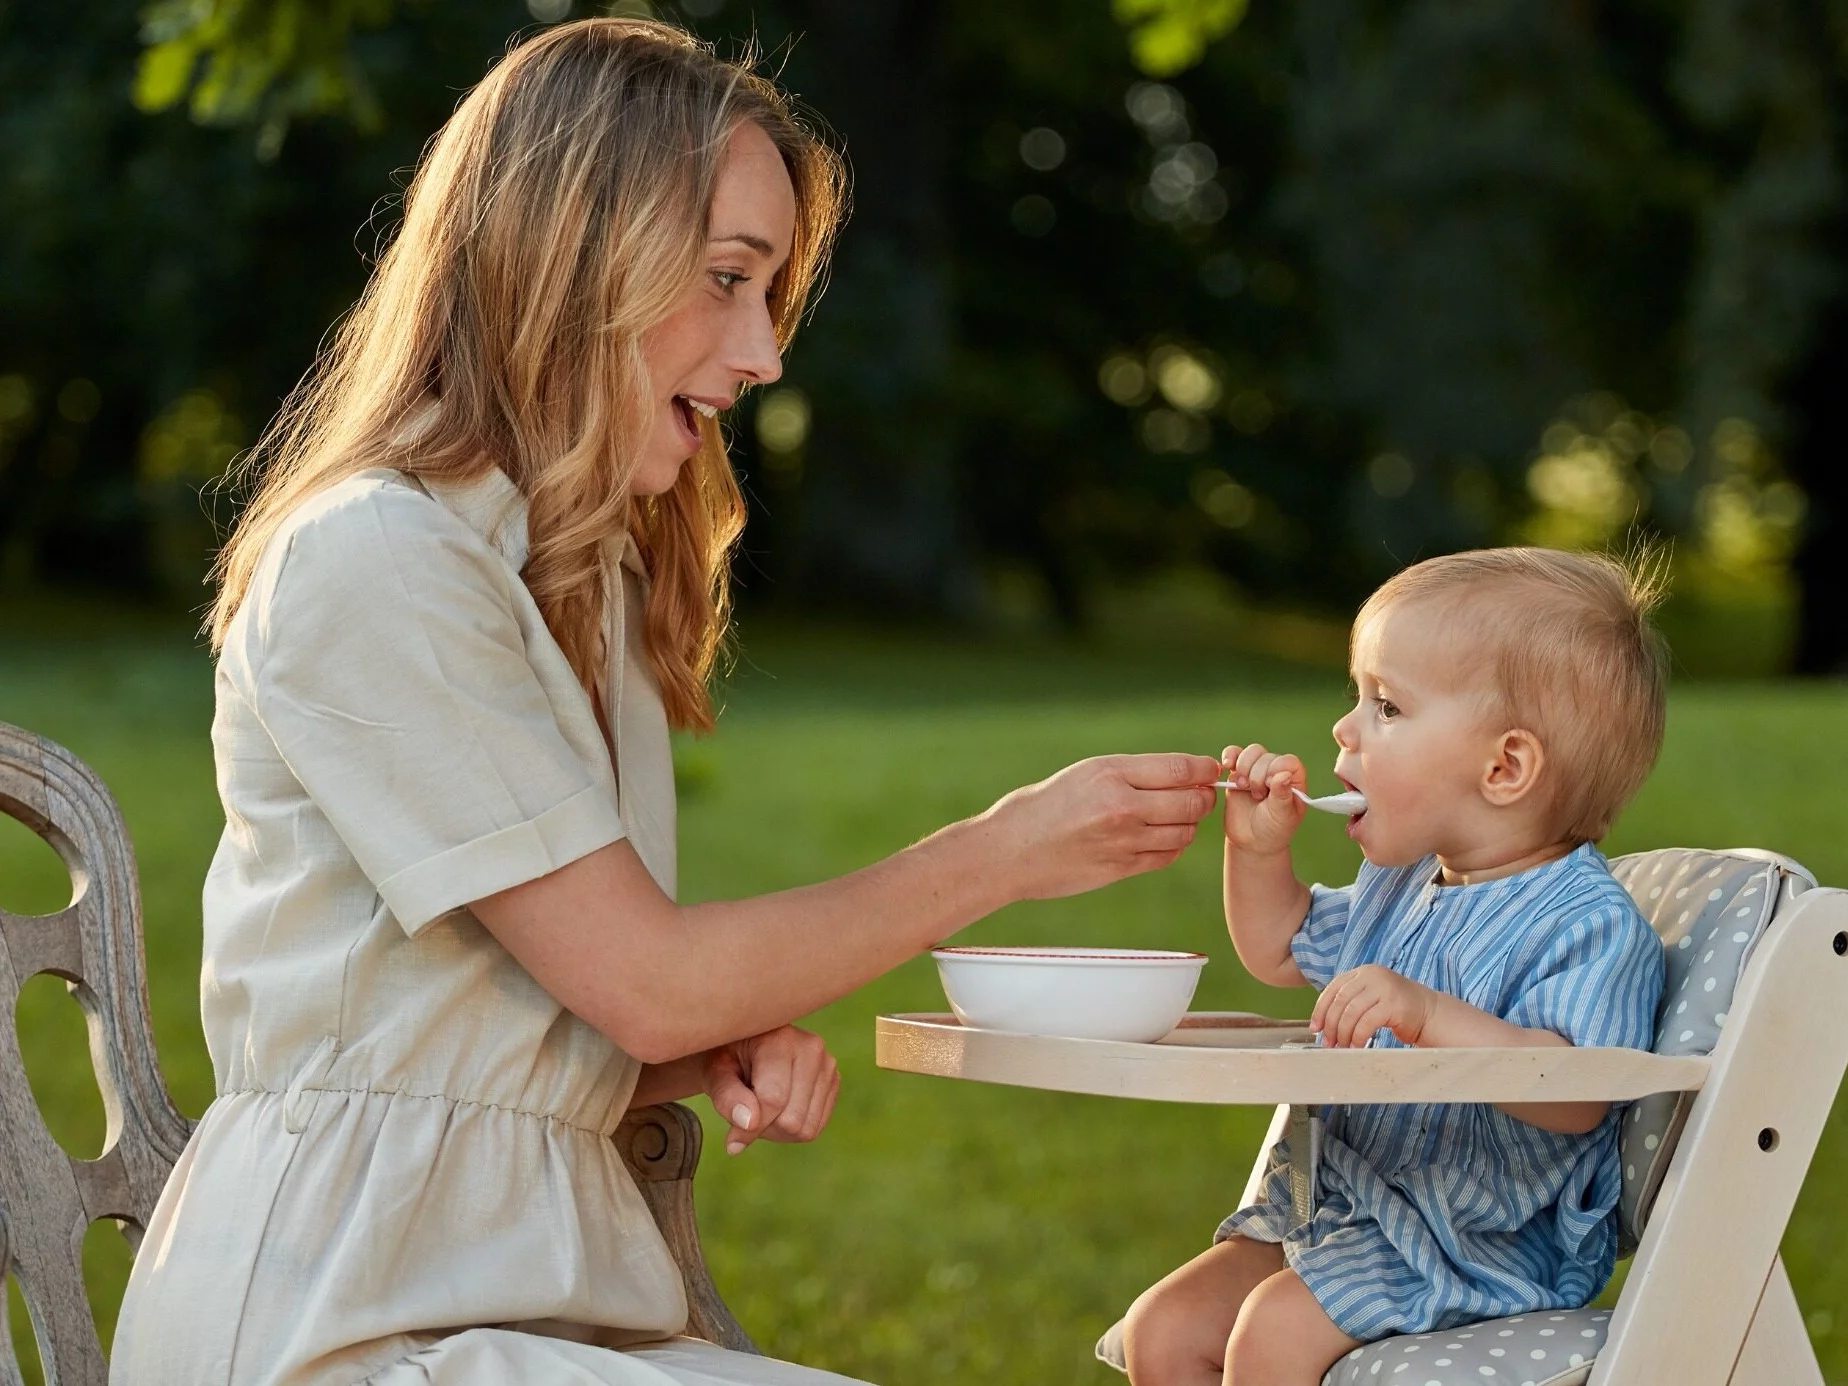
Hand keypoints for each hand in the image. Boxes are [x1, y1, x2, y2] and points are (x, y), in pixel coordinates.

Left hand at [701, 1026, 839, 1154]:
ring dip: (778, 1131)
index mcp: (781, 1039)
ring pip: (806, 1129)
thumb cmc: (726, 1058)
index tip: (730, 1139)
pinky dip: (793, 1129)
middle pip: (792, 1120)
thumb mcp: (714, 1074)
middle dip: (764, 1127)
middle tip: (747, 1111)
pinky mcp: (834, 1081)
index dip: (748, 1129)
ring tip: (762, 1108)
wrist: (746, 1045)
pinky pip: (815, 1127)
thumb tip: (750, 1123)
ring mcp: (827, 1065)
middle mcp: (812, 1049)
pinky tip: (779, 1109)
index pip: (773, 1100)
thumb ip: (727, 1097)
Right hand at [979, 753, 1222, 899]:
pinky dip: (1175, 845)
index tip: (1209, 770)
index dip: (1204, 769)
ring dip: (1189, 824)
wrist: (1010, 850)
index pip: (1180, 769)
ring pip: (1185, 832)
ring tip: (1178, 817)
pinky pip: (1167, 856)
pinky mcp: (1121, 868)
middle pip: (1191, 802)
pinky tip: (1163, 837)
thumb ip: (1132, 773)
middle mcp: (1121, 806)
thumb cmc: (1044, 806)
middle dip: (1203, 797)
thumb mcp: (1085, 773)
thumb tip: (1181, 775)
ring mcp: (1123, 840)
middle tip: (1200, 795)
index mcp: (1110, 773)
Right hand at [1219, 743, 1306, 855]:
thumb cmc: (1273, 830)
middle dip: (1257, 776)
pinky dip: (1229, 756)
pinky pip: (1233, 754)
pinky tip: (1227, 766)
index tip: (1269, 789)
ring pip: (1251, 752)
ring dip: (1244, 768)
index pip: (1286, 761)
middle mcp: (1276, 771)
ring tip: (1243, 787)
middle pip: (1265, 756)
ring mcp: (1256, 770)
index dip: (1274, 771)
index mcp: (1293, 779)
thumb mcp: (1282, 816)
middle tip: (1258, 797)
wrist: (1252, 842)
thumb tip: (1284, 775)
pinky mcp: (1238, 773)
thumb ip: (1282, 796)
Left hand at [1311, 965, 1436, 1047]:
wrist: (1430, 1013)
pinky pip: (1366, 1022)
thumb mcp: (1370, 998)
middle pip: (1340, 1001)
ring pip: (1351, 1012)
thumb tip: (1323, 1025)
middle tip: (1328, 1043)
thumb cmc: (1396, 1010)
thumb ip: (1350, 1003)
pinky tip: (1357, 1047)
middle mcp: (1372, 975)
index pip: (1333, 989)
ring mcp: (1383, 988)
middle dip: (1331, 1025)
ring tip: (1342, 1047)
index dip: (1321, 1009)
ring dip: (1343, 1033)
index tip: (1316, 1028)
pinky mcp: (1393, 1004)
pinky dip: (1358, 1037)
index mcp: (1363, 972)